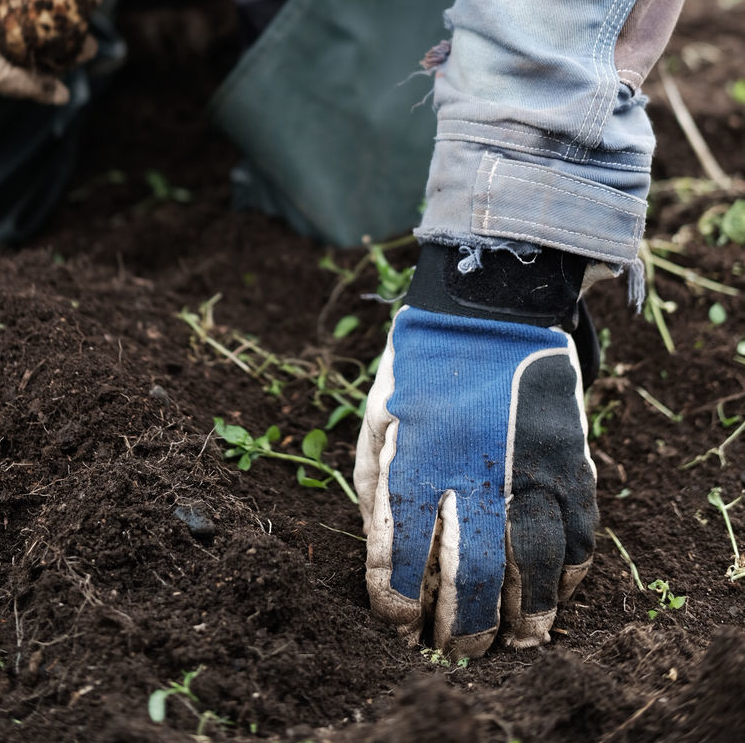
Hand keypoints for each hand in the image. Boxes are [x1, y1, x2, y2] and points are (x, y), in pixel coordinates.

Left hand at [354, 245, 596, 657]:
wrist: (488, 303)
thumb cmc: (422, 365)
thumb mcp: (378, 414)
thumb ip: (376, 483)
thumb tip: (384, 551)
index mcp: (414, 458)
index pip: (401, 557)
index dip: (398, 604)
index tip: (401, 626)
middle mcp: (473, 469)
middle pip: (472, 574)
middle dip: (463, 626)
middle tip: (459, 652)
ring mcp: (529, 464)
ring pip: (534, 564)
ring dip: (527, 614)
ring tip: (517, 644)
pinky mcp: (570, 456)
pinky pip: (579, 529)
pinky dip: (571, 571)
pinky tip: (557, 594)